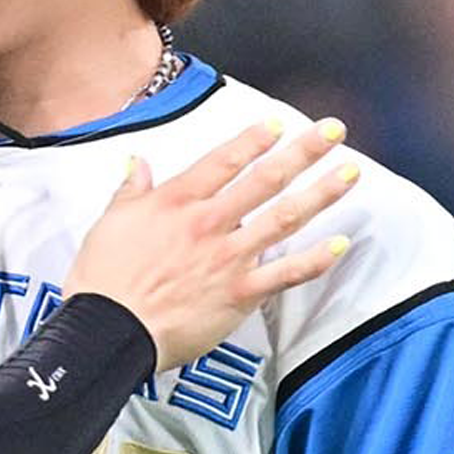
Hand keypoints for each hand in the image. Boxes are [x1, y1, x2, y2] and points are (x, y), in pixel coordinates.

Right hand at [67, 117, 357, 369]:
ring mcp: (228, 257)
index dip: (253, 139)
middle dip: (303, 151)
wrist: (108, 328)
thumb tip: (138, 164)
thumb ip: (130, 191)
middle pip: (265, 179)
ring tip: (350, 173)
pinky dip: (314, 260)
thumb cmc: (103, 279)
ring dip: (321, 193)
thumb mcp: (109, 223)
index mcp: (176, 202)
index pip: (223, 161)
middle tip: (333, 131)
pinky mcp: (239, 293)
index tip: (278, 124)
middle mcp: (209, 222)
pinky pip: (285, 273)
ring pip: (284, 217)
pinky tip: (340, 244)